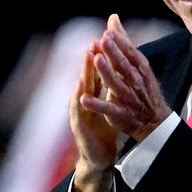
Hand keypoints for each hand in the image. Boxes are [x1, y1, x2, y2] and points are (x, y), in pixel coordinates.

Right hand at [69, 40, 117, 191]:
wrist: (99, 155)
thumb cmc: (103, 127)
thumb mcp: (107, 103)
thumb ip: (108, 84)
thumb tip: (113, 64)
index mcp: (93, 94)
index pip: (96, 72)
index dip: (100, 55)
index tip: (104, 37)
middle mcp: (84, 100)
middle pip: (87, 77)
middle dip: (89, 61)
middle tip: (93, 43)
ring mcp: (80, 113)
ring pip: (80, 91)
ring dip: (82, 76)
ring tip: (85, 61)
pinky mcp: (79, 128)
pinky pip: (79, 112)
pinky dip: (79, 101)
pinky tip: (80, 92)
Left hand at [80, 14, 171, 141]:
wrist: (155, 120)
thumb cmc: (142, 86)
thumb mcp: (136, 62)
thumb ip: (123, 41)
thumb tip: (112, 18)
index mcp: (140, 68)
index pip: (130, 53)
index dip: (120, 43)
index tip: (108, 32)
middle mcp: (135, 82)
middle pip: (124, 66)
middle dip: (114, 53)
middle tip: (103, 40)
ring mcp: (128, 98)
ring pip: (116, 84)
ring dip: (106, 73)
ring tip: (96, 61)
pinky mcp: (121, 114)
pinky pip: (108, 109)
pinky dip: (97, 104)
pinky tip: (83, 99)